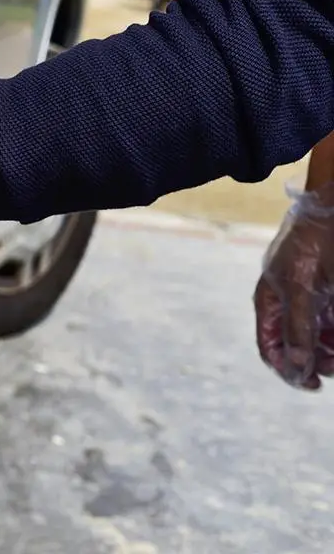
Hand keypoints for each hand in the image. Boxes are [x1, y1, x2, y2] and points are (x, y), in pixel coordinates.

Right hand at [254, 192, 333, 389]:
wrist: (332, 213)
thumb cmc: (310, 246)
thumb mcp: (301, 288)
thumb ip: (298, 325)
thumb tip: (295, 364)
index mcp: (271, 303)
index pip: (270, 347)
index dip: (287, 368)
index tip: (310, 384)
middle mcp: (288, 305)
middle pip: (295, 346)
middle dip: (314, 360)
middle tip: (333, 366)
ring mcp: (310, 300)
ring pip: (317, 338)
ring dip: (330, 349)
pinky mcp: (328, 295)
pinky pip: (330, 323)